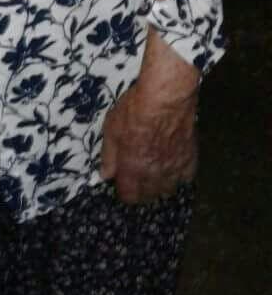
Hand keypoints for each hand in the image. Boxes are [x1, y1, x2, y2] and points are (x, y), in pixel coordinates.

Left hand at [100, 27, 199, 203]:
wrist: (166, 97)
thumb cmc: (135, 109)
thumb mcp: (111, 129)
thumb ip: (108, 156)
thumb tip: (105, 175)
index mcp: (133, 170)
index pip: (128, 196)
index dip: (124, 189)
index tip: (123, 178)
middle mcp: (154, 176)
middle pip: (148, 196)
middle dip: (141, 187)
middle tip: (138, 170)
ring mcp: (174, 170)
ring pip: (168, 189)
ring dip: (160, 183)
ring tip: (156, 167)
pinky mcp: (190, 160)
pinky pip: (185, 177)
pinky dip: (179, 173)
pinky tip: (173, 161)